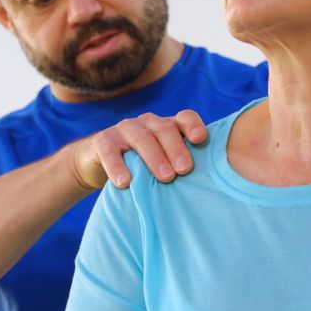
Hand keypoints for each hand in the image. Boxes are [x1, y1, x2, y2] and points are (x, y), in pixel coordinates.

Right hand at [70, 110, 207, 189]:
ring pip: (141, 137)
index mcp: (166, 126)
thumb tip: (211, 193)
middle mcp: (147, 123)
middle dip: (176, 149)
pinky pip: (110, 151)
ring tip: (165, 178)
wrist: (98, 164)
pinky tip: (124, 182)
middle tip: (185, 170)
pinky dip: (117, 166)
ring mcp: (125, 129)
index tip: (200, 140)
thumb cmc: (141, 169)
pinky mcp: (102, 141)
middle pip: (164, 129)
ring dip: (154, 157)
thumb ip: (180, 168)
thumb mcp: (163, 164)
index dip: (193, 125)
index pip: (184, 118)